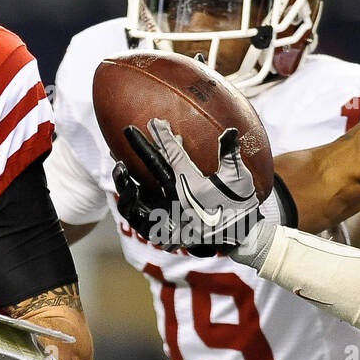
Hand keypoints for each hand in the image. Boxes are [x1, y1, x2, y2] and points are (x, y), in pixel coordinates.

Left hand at [118, 119, 261, 253]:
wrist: (238, 237)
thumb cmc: (240, 205)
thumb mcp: (239, 179)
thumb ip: (231, 154)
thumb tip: (230, 130)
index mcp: (190, 185)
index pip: (173, 155)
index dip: (163, 136)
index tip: (154, 122)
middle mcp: (176, 198)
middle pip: (153, 167)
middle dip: (142, 146)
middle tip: (129, 131)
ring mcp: (169, 214)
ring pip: (140, 195)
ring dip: (129, 177)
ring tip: (119, 163)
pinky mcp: (167, 226)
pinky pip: (142, 215)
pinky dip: (134, 202)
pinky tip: (132, 190)